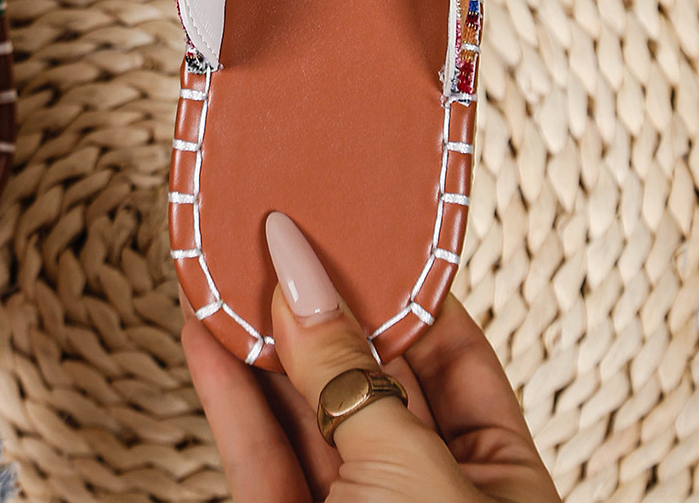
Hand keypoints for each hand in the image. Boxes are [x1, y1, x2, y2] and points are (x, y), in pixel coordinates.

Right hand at [181, 213, 559, 502]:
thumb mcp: (411, 473)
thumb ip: (349, 375)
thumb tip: (301, 276)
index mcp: (495, 477)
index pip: (449, 352)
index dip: (402, 287)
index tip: (356, 222)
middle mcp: (422, 487)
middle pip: (366, 370)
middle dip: (319, 301)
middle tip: (277, 230)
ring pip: (300, 405)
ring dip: (260, 336)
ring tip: (227, 265)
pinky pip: (255, 448)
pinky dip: (226, 390)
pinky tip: (203, 332)